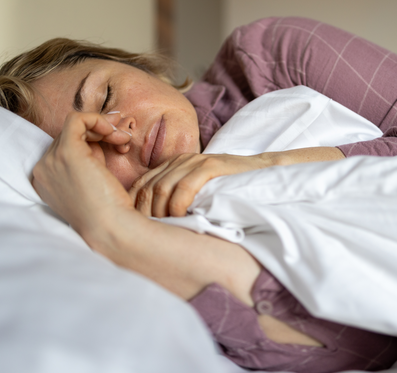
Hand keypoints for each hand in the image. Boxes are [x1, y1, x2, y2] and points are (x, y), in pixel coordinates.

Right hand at [31, 111, 133, 243]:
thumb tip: (105, 127)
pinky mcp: (67, 153)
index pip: (66, 148)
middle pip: (72, 137)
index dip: (93, 142)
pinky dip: (98, 119)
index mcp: (46, 181)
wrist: (112, 229)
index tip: (116, 143)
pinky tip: (115, 133)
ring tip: (124, 140)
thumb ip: (91, 157)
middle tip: (124, 141)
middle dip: (102, 134)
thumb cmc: (109, 212)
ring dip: (105, 128)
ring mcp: (51, 161)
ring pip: (75, 126)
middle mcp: (42, 171)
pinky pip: (78, 119)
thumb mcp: (94, 180)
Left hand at [129, 153, 269, 217]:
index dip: (133, 208)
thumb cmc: (229, 189)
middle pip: (147, 188)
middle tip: (148, 236)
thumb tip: (152, 226)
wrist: (262, 173)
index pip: (140, 185)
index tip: (136, 230)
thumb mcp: (197, 193)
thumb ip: (176, 199)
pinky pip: (184, 187)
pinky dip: (178, 207)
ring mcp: (194, 162)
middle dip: (144, 214)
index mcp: (172, 165)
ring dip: (160, 213)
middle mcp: (179, 161)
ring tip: (165, 231)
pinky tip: (182, 220)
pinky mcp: (209, 165)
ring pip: (162, 188)